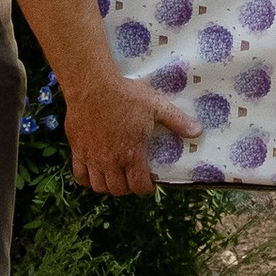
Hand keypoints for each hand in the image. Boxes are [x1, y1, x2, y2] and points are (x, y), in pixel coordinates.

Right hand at [61, 72, 200, 196]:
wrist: (93, 86)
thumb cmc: (126, 95)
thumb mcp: (157, 106)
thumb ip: (177, 121)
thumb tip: (198, 132)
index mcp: (132, 154)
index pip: (139, 186)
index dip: (146, 188)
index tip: (149, 183)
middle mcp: (111, 161)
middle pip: (119, 190)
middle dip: (128, 188)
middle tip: (133, 178)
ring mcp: (92, 157)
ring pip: (99, 186)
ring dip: (109, 186)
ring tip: (115, 176)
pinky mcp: (77, 150)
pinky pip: (79, 176)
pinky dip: (87, 179)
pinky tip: (94, 172)